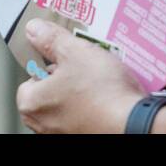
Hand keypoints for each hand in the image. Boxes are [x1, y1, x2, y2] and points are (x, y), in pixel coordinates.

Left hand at [15, 19, 145, 133]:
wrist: (135, 124)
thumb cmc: (101, 93)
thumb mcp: (74, 52)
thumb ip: (50, 39)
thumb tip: (35, 30)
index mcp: (31, 104)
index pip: (30, 78)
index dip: (50, 64)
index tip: (66, 58)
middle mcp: (44, 125)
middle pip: (50, 92)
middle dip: (67, 78)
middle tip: (85, 67)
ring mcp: (66, 134)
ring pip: (70, 105)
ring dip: (83, 92)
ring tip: (101, 81)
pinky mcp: (88, 136)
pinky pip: (87, 116)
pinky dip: (96, 107)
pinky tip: (110, 97)